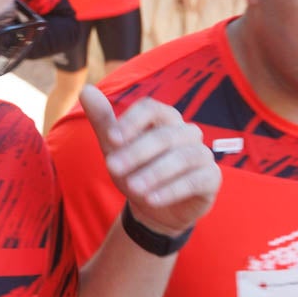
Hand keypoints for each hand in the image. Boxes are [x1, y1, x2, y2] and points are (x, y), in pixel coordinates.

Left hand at [80, 85, 218, 236]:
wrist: (153, 206)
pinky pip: (196, 180)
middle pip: (164, 135)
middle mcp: (186, 132)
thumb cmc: (135, 169)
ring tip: (132, 188)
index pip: (151, 108)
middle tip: (112, 168)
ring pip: (182, 157)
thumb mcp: (114, 148)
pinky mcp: (211, 178)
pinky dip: (172, 190)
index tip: (110, 139)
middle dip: (136, 152)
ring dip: (154, 173)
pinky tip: (151, 199)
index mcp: (164, 118)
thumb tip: (86, 90)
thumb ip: (103, 121)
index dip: (131, 121)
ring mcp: (202, 154)